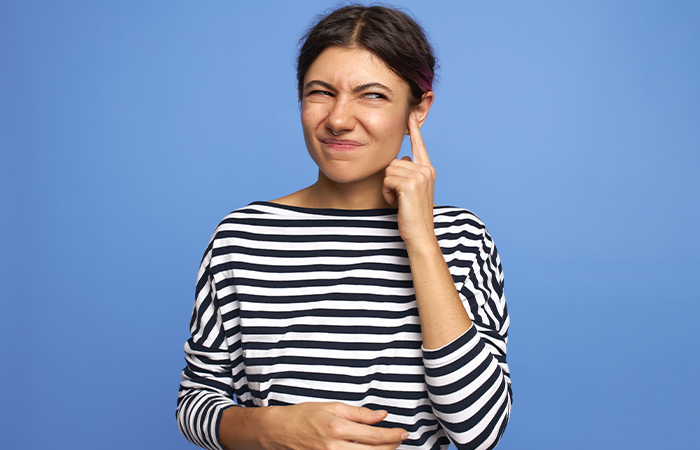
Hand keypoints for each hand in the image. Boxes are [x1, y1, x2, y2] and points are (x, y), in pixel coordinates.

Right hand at [263, 402, 407, 449]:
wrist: (278, 431)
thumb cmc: (303, 416)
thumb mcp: (331, 406)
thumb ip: (358, 413)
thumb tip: (381, 415)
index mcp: (336, 427)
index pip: (373, 435)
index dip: (392, 435)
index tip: (403, 432)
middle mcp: (334, 447)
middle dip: (390, 446)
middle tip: (400, 438)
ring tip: (388, 446)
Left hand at [382, 113, 436, 246]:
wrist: (420, 234)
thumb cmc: (412, 215)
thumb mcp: (413, 191)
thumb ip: (409, 173)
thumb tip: (401, 159)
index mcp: (428, 170)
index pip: (419, 145)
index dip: (414, 130)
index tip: (411, 115)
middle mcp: (426, 170)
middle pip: (394, 161)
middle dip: (390, 180)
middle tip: (400, 197)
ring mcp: (420, 176)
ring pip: (388, 170)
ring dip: (388, 187)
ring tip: (399, 200)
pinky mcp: (410, 184)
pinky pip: (387, 180)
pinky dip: (387, 193)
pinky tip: (397, 203)